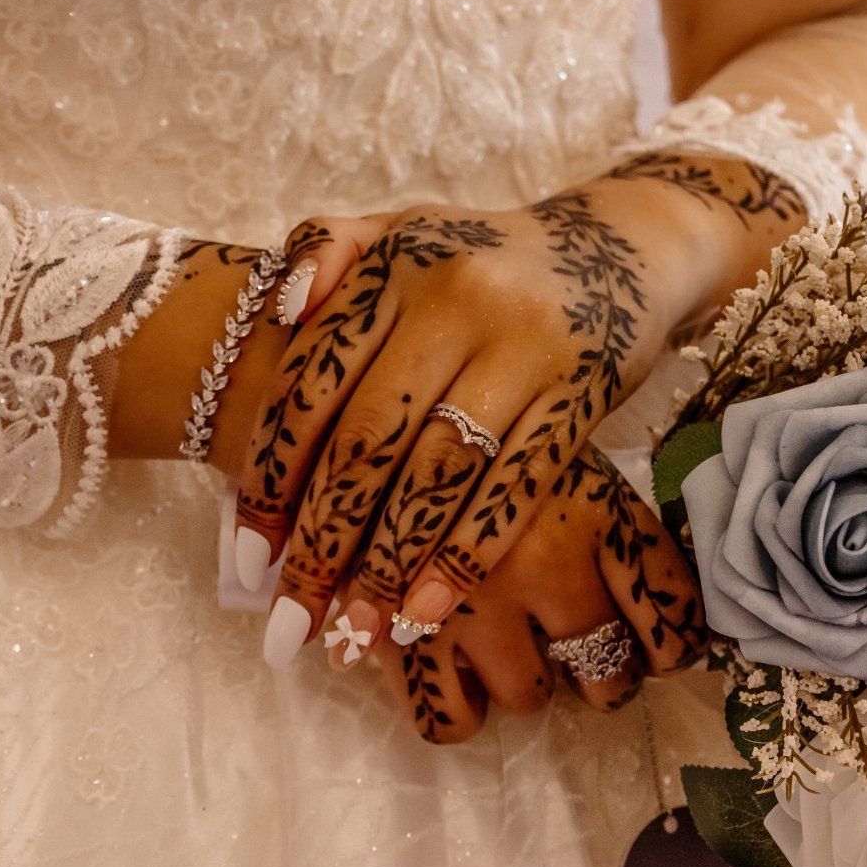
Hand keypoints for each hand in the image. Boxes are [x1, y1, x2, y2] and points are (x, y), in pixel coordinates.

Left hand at [235, 153, 800, 661]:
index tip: (245, 562)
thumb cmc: (482, 259)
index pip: (310, 387)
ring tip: (353, 636)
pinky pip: (513, 489)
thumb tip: (280, 316)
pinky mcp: (581, 392)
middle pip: (368, 444)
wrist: (621, 248)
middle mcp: (455, 302)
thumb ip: (326, 251)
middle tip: (289, 622)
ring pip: (438, 476)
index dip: (271, 481)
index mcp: (395, 268)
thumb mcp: (401, 230)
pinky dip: (464, 559)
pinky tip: (425, 616)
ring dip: (388, 567)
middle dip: (322, 544)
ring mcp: (523, 348)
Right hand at [360, 447, 706, 742]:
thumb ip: (596, 513)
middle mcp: (547, 558)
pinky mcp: (407, 633)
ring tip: (508, 656)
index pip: (670, 607)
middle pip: (609, 665)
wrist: (360, 403)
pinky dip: (460, 713)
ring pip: (530, 696)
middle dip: (603, 674)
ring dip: (527, 686)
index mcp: (596, 507)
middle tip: (583, 657)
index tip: (659, 651)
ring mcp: (477, 602)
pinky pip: (449, 719)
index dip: (673, 646)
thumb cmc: (471, 421)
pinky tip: (457, 680)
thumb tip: (645, 611)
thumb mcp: (550, 441)